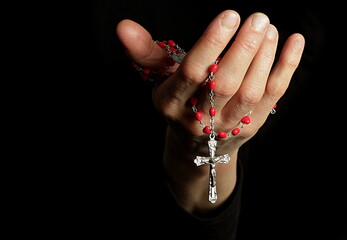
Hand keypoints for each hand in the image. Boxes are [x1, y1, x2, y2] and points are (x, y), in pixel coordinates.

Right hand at [116, 10, 304, 212]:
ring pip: (251, 92)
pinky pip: (273, 97)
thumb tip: (123, 26)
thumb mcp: (161, 80)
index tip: (229, 17)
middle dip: (243, 49)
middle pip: (225, 84)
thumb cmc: (179, 102)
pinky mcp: (252, 125)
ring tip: (268, 28)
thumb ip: (146, 52)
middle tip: (257, 18)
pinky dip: (286, 68)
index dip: (211, 44)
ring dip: (264, 58)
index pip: (193, 73)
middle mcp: (200, 118)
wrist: (195, 144)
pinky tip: (294, 42)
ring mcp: (229, 125)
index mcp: (173, 103)